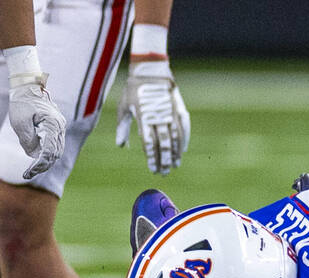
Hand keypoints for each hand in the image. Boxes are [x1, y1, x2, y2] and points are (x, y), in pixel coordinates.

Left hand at [7, 74, 65, 178]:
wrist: (28, 88)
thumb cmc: (22, 103)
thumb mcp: (19, 123)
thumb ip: (28, 140)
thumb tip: (34, 155)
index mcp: (53, 126)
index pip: (48, 152)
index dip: (39, 165)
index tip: (28, 173)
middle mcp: (60, 128)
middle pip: (55, 154)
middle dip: (42, 166)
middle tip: (28, 174)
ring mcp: (60, 129)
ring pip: (56, 151)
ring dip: (45, 162)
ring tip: (32, 169)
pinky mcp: (56, 129)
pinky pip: (55, 146)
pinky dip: (47, 154)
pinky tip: (37, 159)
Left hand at [115, 60, 189, 174]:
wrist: (150, 70)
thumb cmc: (134, 89)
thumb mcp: (124, 106)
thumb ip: (123, 127)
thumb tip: (121, 146)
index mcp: (143, 117)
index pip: (149, 143)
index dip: (152, 157)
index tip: (153, 169)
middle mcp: (158, 117)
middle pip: (163, 143)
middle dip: (164, 160)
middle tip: (164, 172)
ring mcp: (170, 113)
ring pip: (175, 138)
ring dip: (175, 153)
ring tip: (175, 165)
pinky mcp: (179, 109)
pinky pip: (183, 128)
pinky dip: (183, 141)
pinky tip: (182, 150)